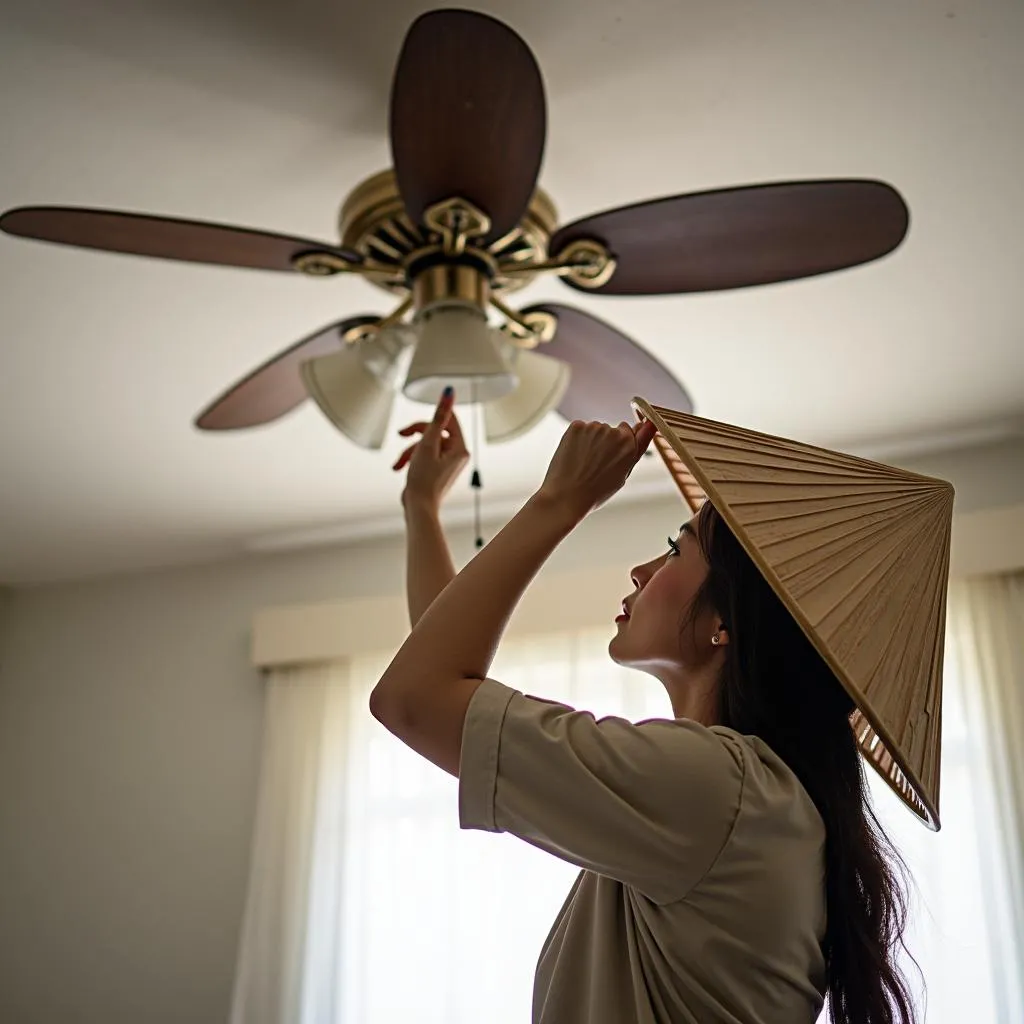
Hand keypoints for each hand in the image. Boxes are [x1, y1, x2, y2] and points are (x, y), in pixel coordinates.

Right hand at [393, 388, 469, 511]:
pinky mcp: (436, 471)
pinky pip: (423, 457)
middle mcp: (456, 456)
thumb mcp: (428, 443)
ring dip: (409, 451)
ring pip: (425, 445)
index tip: (421, 411)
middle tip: (401, 434)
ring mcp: (446, 464)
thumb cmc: (424, 480)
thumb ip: (437, 418)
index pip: (450, 420)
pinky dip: (411, 460)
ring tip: (399, 464)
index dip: (434, 415)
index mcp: (460, 448)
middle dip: (415, 436)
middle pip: (435, 432)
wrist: (418, 507)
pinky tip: (400, 468)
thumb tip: (448, 394)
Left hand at [537, 418, 656, 521]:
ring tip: (583, 463)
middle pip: (610, 430)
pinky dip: (576, 439)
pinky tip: (574, 455)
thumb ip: (637, 448)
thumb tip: (649, 425)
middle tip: (595, 464)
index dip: (619, 443)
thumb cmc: (595, 491)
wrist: (567, 496)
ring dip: (590, 440)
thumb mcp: (624, 473)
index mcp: (629, 445)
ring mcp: (594, 427)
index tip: (611, 451)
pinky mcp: (577, 426)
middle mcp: (614, 432)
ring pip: (594, 429)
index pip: (629, 430)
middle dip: (605, 442)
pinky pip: (580, 428)